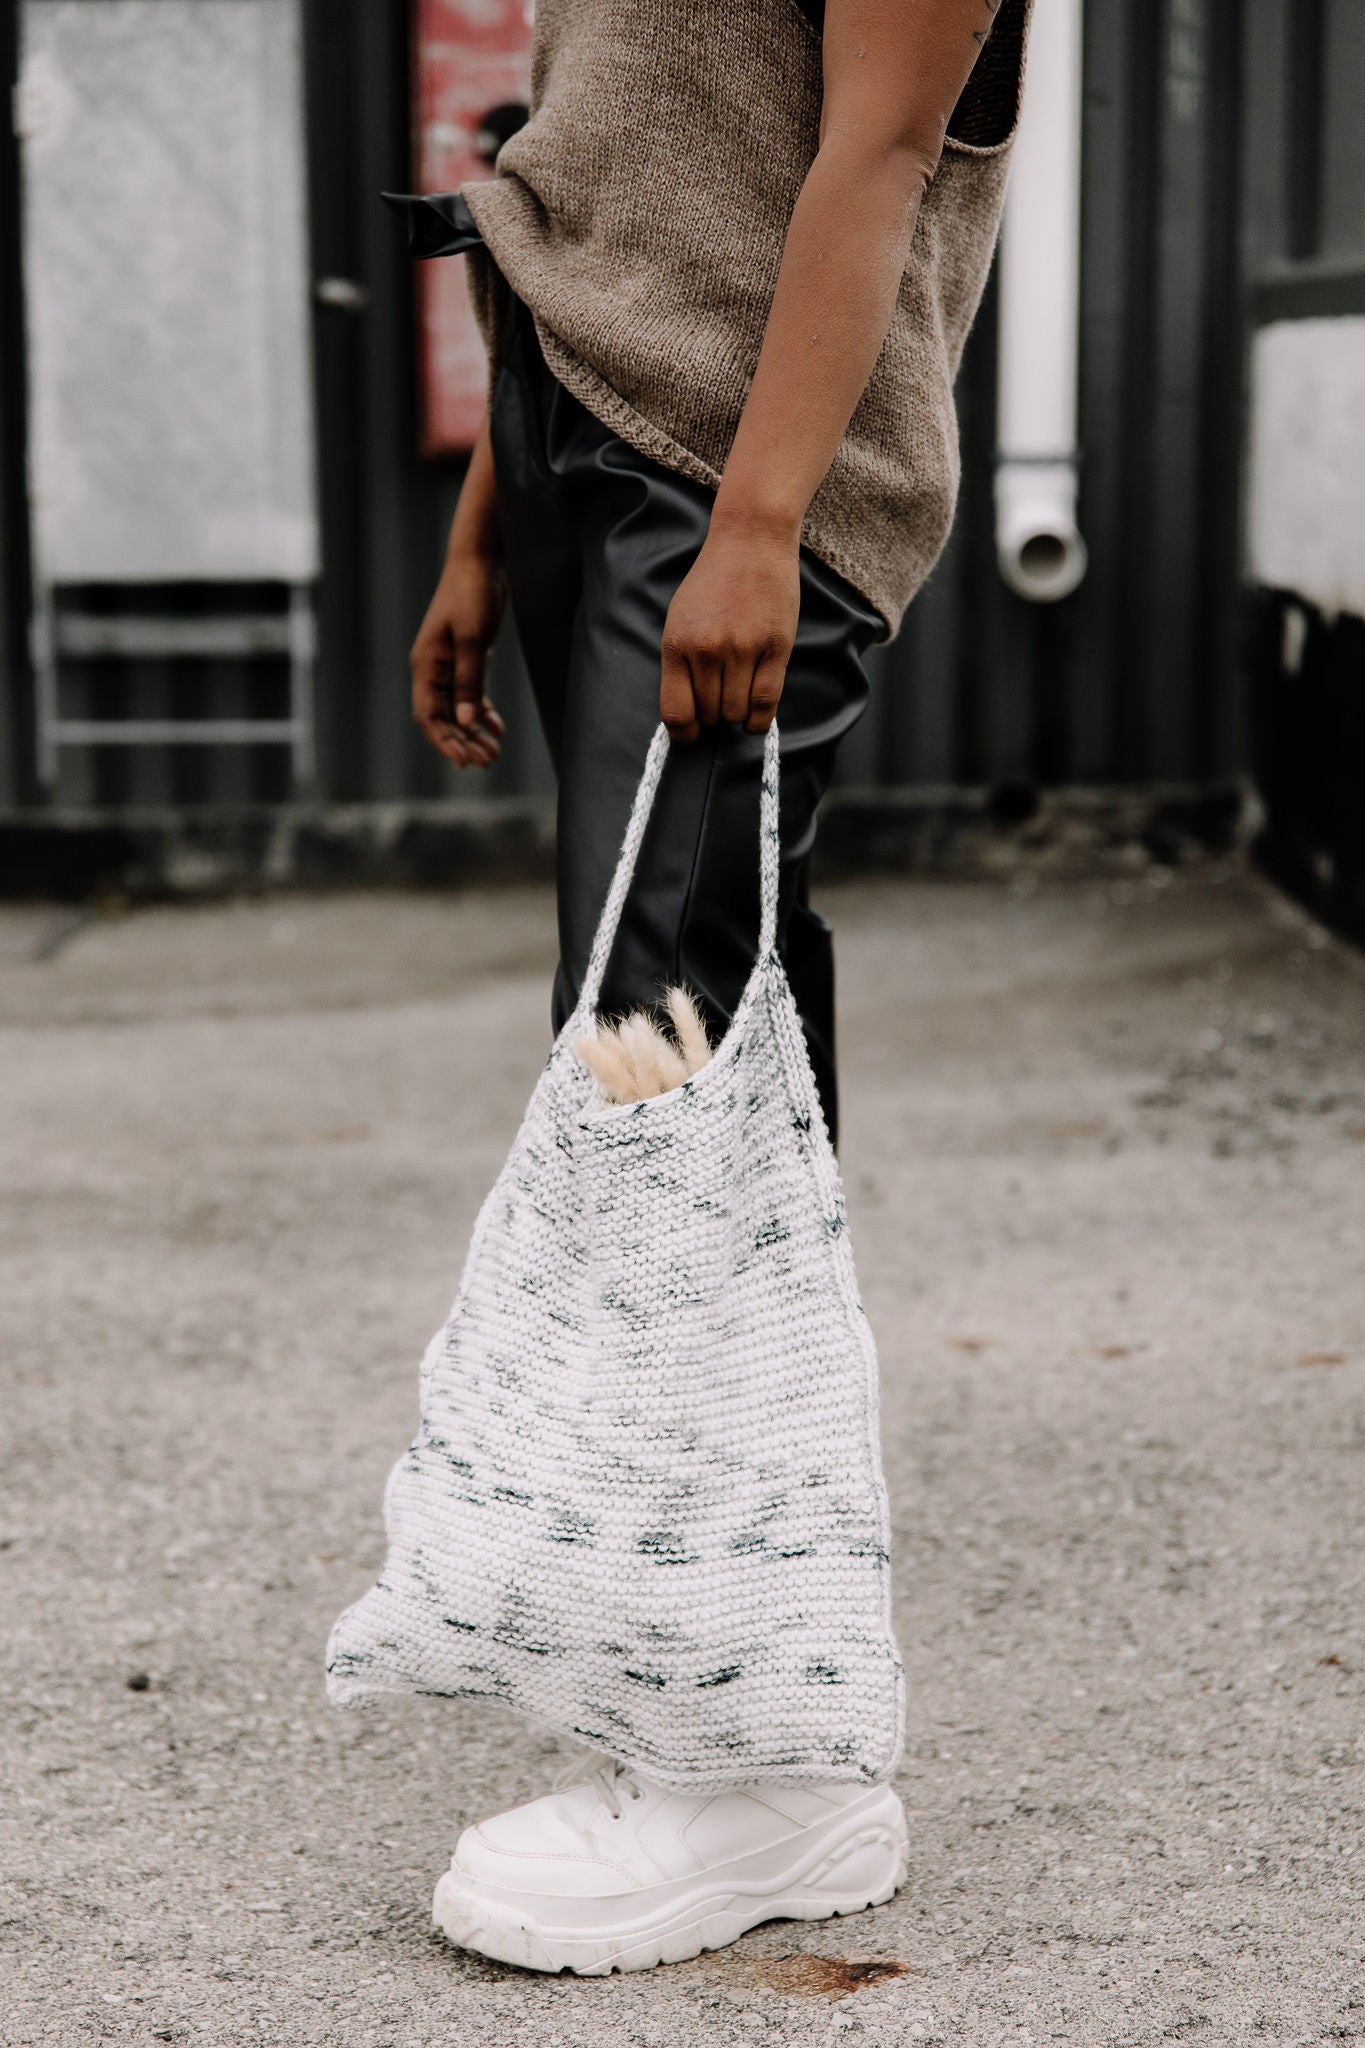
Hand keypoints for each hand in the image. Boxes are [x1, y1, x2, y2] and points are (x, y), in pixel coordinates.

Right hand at [410, 549, 507, 767]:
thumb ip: (470, 681)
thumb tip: (466, 721)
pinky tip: (498, 728)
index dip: (443, 742)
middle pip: (442, 717)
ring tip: (494, 752)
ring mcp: (448, 665)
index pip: (427, 715)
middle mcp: (433, 669)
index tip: (464, 762)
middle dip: (462, 742)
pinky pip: (470, 695)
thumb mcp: (473, 639)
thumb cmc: (472, 593)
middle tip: (488, 761)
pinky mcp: (466, 658)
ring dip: (473, 732)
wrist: (480, 561)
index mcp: (426, 665)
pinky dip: (483, 713)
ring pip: (457, 709)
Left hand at [659, 518, 799, 742]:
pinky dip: (759, 720)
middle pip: (709, 714)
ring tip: (738, 695)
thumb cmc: (713, 580)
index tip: (691, 735)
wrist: (750, 541)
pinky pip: (766, 702)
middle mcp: (708, 650)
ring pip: (736, 712)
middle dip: (713, 716)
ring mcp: (743, 650)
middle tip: (719, 701)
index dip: (683, 734)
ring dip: (736, 714)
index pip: (676, 712)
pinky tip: (755, 717)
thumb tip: (686, 709)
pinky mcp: (776, 648)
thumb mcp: (679, 618)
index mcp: (677, 644)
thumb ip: (680, 661)